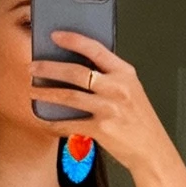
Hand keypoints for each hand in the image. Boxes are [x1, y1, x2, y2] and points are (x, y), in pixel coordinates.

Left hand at [31, 31, 173, 179]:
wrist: (152, 150)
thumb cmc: (140, 121)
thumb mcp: (131, 90)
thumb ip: (111, 77)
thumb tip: (80, 68)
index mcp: (125, 73)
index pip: (95, 49)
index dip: (73, 40)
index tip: (55, 36)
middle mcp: (117, 88)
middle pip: (76, 72)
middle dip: (49, 68)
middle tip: (33, 67)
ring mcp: (109, 109)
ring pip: (69, 96)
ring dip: (47, 93)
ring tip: (33, 91)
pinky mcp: (102, 129)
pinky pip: (70, 123)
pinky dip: (54, 122)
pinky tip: (44, 120)